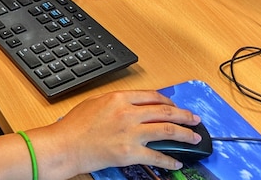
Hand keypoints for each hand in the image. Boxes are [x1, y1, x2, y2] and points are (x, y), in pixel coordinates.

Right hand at [30, 90, 201, 176]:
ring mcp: (130, 132)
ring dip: (184, 135)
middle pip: (165, 111)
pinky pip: (156, 156)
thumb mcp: (94, 103)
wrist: (65, 145)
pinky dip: (168, 161)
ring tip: (194, 138)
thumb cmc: (74, 126)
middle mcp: (127, 112)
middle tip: (195, 120)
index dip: (168, 101)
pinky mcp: (129, 152)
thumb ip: (115, 102)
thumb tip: (131, 105)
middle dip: (184, 115)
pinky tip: (176, 163)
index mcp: (119, 98)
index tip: (175, 105)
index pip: (152, 96)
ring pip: (167, 131)